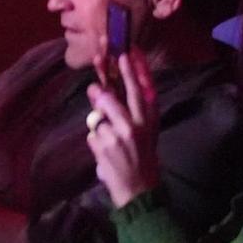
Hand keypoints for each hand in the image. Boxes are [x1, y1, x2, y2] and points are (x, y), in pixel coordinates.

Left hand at [88, 51, 160, 208]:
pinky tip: (106, 154)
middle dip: (116, 73)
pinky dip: (95, 141)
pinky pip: (91, 133)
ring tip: (110, 141)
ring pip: (100, 114)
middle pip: (125, 93)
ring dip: (98, 122)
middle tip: (105, 54)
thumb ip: (120, 112)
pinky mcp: (105, 144)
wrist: (139, 191)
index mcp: (150, 122)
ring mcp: (121, 134)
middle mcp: (138, 125)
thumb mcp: (139, 134)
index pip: (146, 90)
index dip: (138, 70)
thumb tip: (97, 89)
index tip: (130, 51)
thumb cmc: (138, 159)